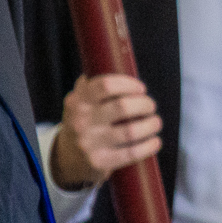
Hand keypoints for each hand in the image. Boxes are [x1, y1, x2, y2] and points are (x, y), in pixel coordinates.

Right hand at [53, 73, 161, 190]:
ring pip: (131, 131)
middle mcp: (80, 121)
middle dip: (145, 104)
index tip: (140, 88)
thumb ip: (93, 84)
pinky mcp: (100, 163)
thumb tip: (111, 60)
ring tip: (155, 122)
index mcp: (77, 101)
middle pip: (123, 107)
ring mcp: (89, 143)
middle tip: (150, 106)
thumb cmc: (84, 122)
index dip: (129, 84)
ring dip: (151, 125)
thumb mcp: (80, 102)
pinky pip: (132, 153)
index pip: (105, 85)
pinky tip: (155, 141)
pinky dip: (149, 145)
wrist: (66, 158)